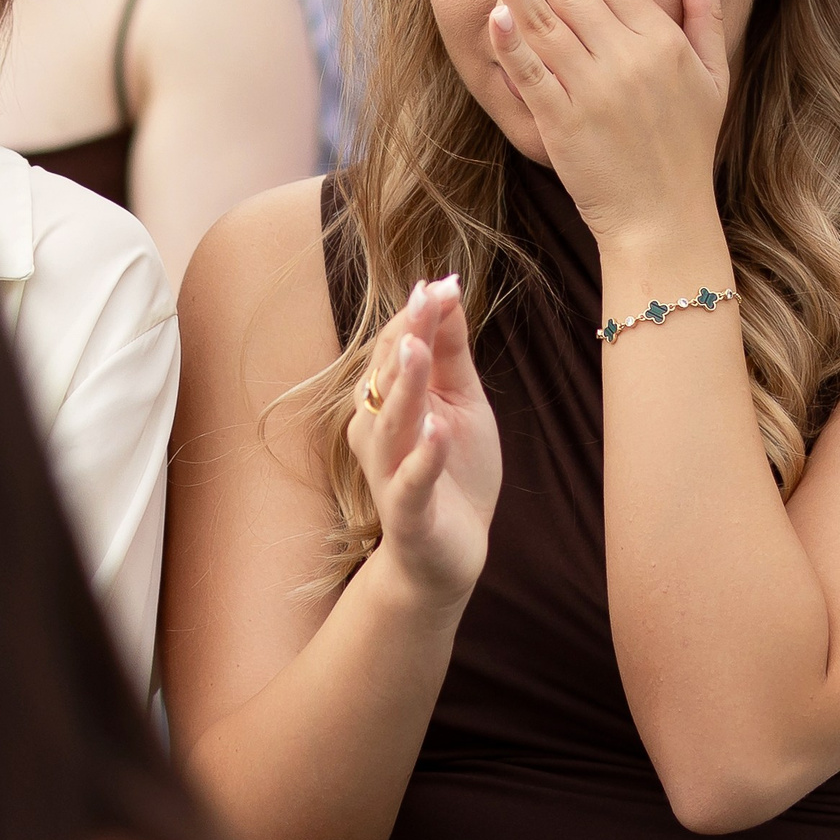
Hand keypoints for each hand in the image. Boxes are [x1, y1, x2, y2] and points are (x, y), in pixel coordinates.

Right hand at [350, 276, 501, 608]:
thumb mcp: (462, 403)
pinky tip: (436, 432)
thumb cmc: (453, 474)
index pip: (394, 350)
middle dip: (407, 337)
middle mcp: (378, 432)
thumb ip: (450, 352)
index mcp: (388, 403)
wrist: (447, 556)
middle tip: (426, 297)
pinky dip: (423, 458)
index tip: (442, 282)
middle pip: (387, 378)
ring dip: (404, 387)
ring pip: (392, 424)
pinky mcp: (408, 512)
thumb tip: (445, 288)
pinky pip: (411, 482)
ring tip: (417, 349)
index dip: (416, 317)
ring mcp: (390, 472)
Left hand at [472, 0, 728, 243]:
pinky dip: (511, 44)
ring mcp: (592, 92)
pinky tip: (491, 11)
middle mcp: (625, 60)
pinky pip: (532, 77)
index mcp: (660, 41)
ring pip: (544, 22)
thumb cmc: (686, 146)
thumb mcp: (714, 74)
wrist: (664, 219)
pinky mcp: (563, 126)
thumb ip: (704, 10)